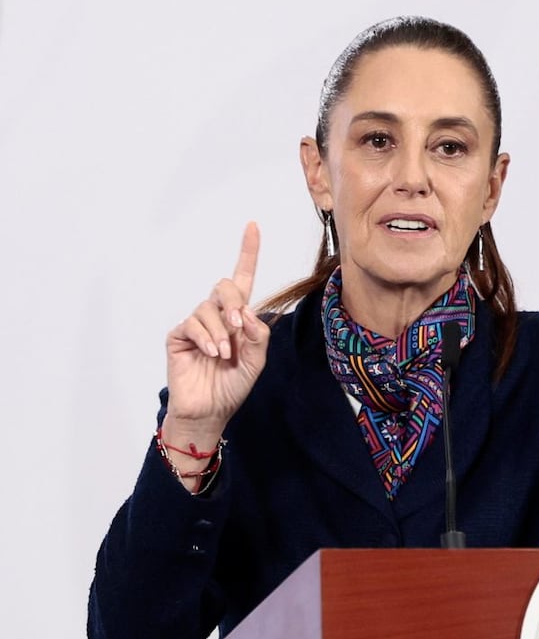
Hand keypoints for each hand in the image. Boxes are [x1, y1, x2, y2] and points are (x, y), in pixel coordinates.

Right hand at [162, 222, 269, 446]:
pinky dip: (205, 337)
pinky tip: (211, 353)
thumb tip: (249, 312)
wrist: (210, 411)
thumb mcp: (256, 361)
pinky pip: (192, 324)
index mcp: (239, 318)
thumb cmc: (233, 386)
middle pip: (225, 286)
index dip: (248, 252)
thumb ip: (258, 335)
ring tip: (223, 354)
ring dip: (221, 330)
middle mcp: (217, 315)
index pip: (243, 279)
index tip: (252, 226)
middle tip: (239, 326)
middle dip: (233, 302)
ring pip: (208, 307)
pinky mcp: (179, 336)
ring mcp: (197, 325)